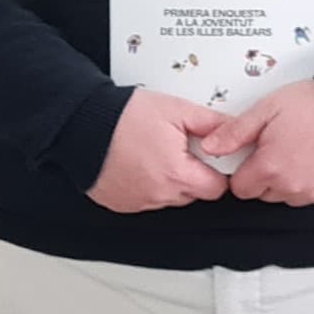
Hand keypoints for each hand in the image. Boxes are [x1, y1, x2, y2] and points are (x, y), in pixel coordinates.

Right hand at [86, 88, 229, 211]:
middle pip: (193, 194)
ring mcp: (137, 203)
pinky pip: (145, 201)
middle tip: (178, 149)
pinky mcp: (120, 204)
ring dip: (169, 181)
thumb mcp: (175, 109)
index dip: (217, 171)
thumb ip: (211, 123)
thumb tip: (234, 130)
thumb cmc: (122, 116)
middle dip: (193, 174)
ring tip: (155, 153)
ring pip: (170, 199)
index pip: (217, 188)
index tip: (209, 157)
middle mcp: (158, 195)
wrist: (79, 124)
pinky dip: (147, 186)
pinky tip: (139, 164)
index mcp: (177, 174)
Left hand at [200, 79, 313, 205]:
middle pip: (265, 194)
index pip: (241, 188)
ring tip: (304, 151)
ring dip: (291, 181)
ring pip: (290, 197)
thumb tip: (208, 147)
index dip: (246, 170)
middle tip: (282, 147)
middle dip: (268, 175)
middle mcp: (292, 187)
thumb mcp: (267, 108)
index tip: (257, 154)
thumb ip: (234, 132)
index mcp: (270, 166)